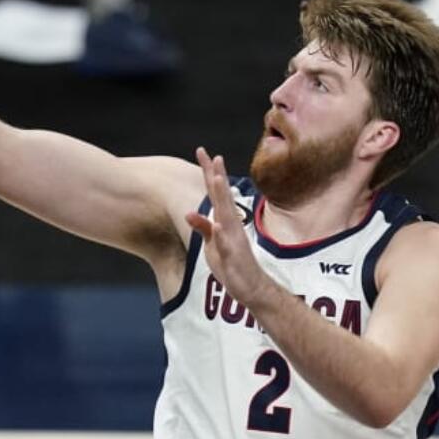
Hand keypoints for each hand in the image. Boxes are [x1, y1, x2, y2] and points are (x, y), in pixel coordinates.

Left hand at [185, 147, 274, 308]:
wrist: (250, 287)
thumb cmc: (230, 263)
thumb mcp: (211, 243)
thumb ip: (202, 227)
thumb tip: (189, 212)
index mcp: (223, 220)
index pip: (214, 192)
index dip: (209, 172)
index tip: (203, 151)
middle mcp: (230, 225)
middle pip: (222, 197)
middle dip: (217, 176)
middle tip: (213, 155)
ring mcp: (233, 239)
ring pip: (226, 215)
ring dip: (222, 197)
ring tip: (216, 179)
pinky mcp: (233, 256)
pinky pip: (227, 244)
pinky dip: (221, 235)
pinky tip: (217, 225)